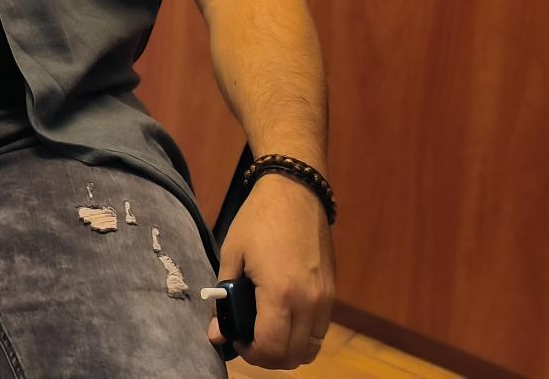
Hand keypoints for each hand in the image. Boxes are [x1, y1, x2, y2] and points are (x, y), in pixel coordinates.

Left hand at [206, 174, 334, 368]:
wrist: (296, 191)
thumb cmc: (258, 219)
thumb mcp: (233, 254)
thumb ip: (224, 298)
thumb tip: (216, 334)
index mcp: (280, 294)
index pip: (271, 349)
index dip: (250, 354)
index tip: (237, 339)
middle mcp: (308, 302)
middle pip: (293, 356)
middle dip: (269, 357)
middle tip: (250, 339)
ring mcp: (324, 298)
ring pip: (311, 347)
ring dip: (289, 349)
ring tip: (268, 330)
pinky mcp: (332, 291)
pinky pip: (320, 329)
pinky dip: (303, 334)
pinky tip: (285, 316)